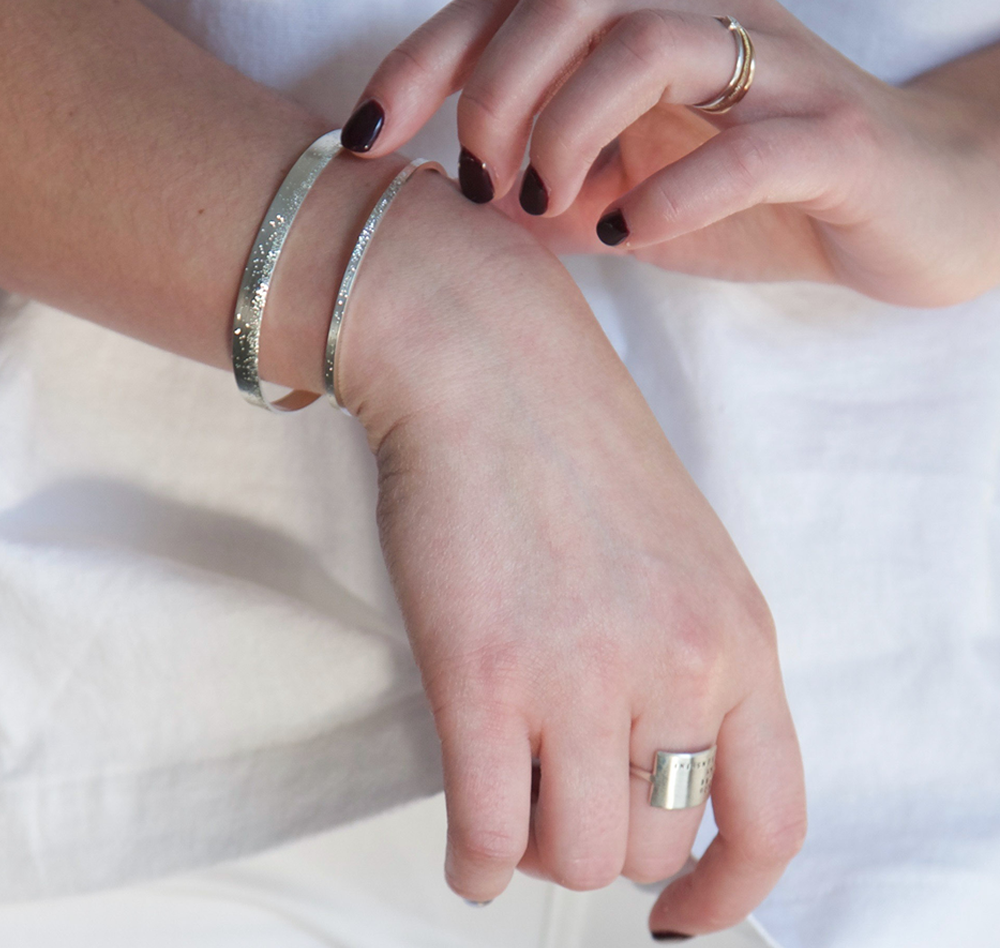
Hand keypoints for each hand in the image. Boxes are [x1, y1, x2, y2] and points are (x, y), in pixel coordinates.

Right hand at [336, 169, 806, 936]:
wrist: (485, 363)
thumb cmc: (570, 442)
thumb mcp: (678, 552)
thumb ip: (688, 658)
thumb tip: (652, 764)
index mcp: (737, 635)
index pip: (770, 818)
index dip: (726, 888)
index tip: (684, 911)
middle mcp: (675, 663)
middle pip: (649, 843)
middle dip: (600, 838)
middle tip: (556, 796)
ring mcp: (578, 673)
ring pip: (571, 854)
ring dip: (537, 844)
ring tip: (509, 800)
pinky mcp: (482, 675)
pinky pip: (489, 832)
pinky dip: (476, 859)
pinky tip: (469, 840)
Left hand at [341, 0, 999, 305]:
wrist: (923, 210)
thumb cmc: (772, 200)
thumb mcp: (642, 198)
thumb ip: (560, 197)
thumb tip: (473, 212)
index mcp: (649, 33)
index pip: (513, 6)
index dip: (424, 59)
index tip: (362, 136)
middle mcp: (707, 24)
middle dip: (493, 92)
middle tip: (479, 185)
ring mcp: (778, 72)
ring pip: (650, 42)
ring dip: (567, 128)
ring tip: (550, 208)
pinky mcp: (840, 138)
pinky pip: (750, 143)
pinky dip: (670, 192)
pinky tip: (629, 238)